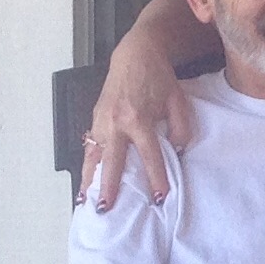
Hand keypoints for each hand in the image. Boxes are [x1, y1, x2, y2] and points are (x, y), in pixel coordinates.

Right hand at [82, 38, 195, 210]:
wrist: (135, 54)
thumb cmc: (158, 78)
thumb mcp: (178, 101)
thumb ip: (181, 129)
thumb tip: (178, 153)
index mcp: (138, 118)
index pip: (149, 155)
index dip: (156, 178)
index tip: (159, 198)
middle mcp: (116, 122)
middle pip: (112, 162)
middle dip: (109, 187)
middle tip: (107, 209)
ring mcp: (101, 122)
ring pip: (93, 157)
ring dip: (90, 182)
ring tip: (87, 205)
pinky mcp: (95, 120)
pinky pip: (88, 149)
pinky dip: (85, 168)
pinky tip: (83, 186)